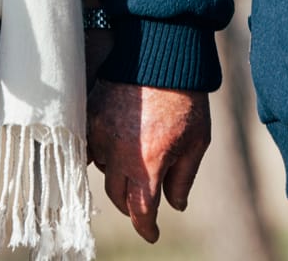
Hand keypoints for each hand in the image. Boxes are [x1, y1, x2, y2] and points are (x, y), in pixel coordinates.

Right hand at [86, 80, 209, 242]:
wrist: (161, 53)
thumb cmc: (186, 98)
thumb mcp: (197, 142)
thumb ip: (183, 178)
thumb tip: (176, 205)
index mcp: (148, 163)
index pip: (141, 211)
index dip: (146, 228)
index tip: (152, 234)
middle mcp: (119, 153)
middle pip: (118, 196)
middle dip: (132, 205)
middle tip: (144, 205)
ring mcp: (101, 133)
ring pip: (102, 170)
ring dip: (117, 175)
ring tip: (133, 167)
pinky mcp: (91, 114)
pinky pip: (90, 146)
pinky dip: (101, 153)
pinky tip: (114, 150)